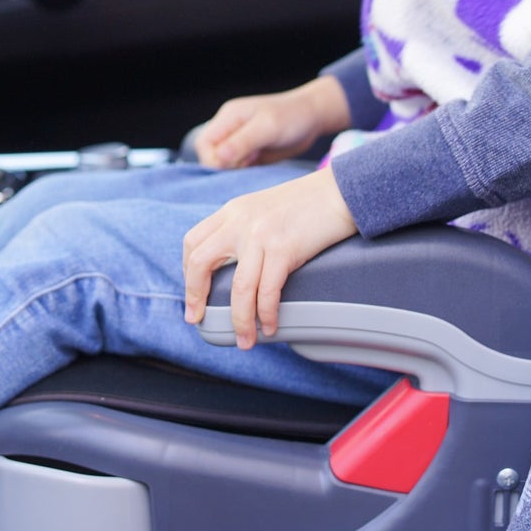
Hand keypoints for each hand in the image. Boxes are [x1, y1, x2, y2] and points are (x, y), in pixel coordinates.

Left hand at [182, 165, 357, 346]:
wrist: (342, 190)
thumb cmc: (307, 203)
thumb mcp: (263, 208)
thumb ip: (243, 228)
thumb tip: (234, 264)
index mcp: (232, 211)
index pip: (193, 242)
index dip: (188, 272)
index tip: (194, 294)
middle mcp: (240, 221)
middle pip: (201, 262)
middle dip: (195, 296)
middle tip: (197, 318)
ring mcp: (261, 235)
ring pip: (239, 288)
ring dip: (240, 320)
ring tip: (245, 340)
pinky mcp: (284, 248)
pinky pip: (268, 291)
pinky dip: (267, 314)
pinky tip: (269, 326)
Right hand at [194, 75, 350, 170]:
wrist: (313, 117)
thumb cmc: (292, 118)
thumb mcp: (268, 128)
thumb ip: (242, 142)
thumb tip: (216, 158)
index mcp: (228, 117)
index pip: (204, 143)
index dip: (214, 159)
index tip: (238, 163)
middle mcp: (229, 128)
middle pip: (210, 155)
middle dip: (225, 165)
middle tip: (250, 162)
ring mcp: (239, 140)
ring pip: (223, 163)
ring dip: (236, 169)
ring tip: (257, 161)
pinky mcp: (249, 151)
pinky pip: (237, 166)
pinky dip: (244, 171)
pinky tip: (259, 165)